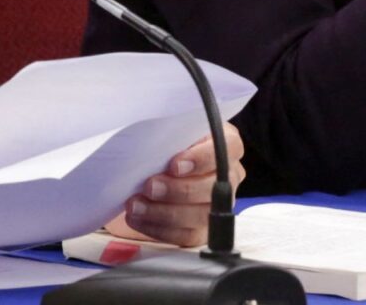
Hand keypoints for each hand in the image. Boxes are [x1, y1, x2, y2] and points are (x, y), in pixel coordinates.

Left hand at [103, 123, 245, 247]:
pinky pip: (186, 236)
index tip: (174, 164)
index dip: (202, 158)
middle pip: (213, 187)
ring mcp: (219, 205)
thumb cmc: (167, 142)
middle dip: (178, 190)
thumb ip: (169, 131)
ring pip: (200, 215)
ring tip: (136, 206)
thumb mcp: (171, 128)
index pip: (229, 148)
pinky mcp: (204, 229)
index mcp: (227, 143)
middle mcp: (230, 176)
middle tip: (149, 186)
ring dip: (164, 213)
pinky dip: (158, 229)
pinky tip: (138, 219)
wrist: (157, 167)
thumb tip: (148, 139)